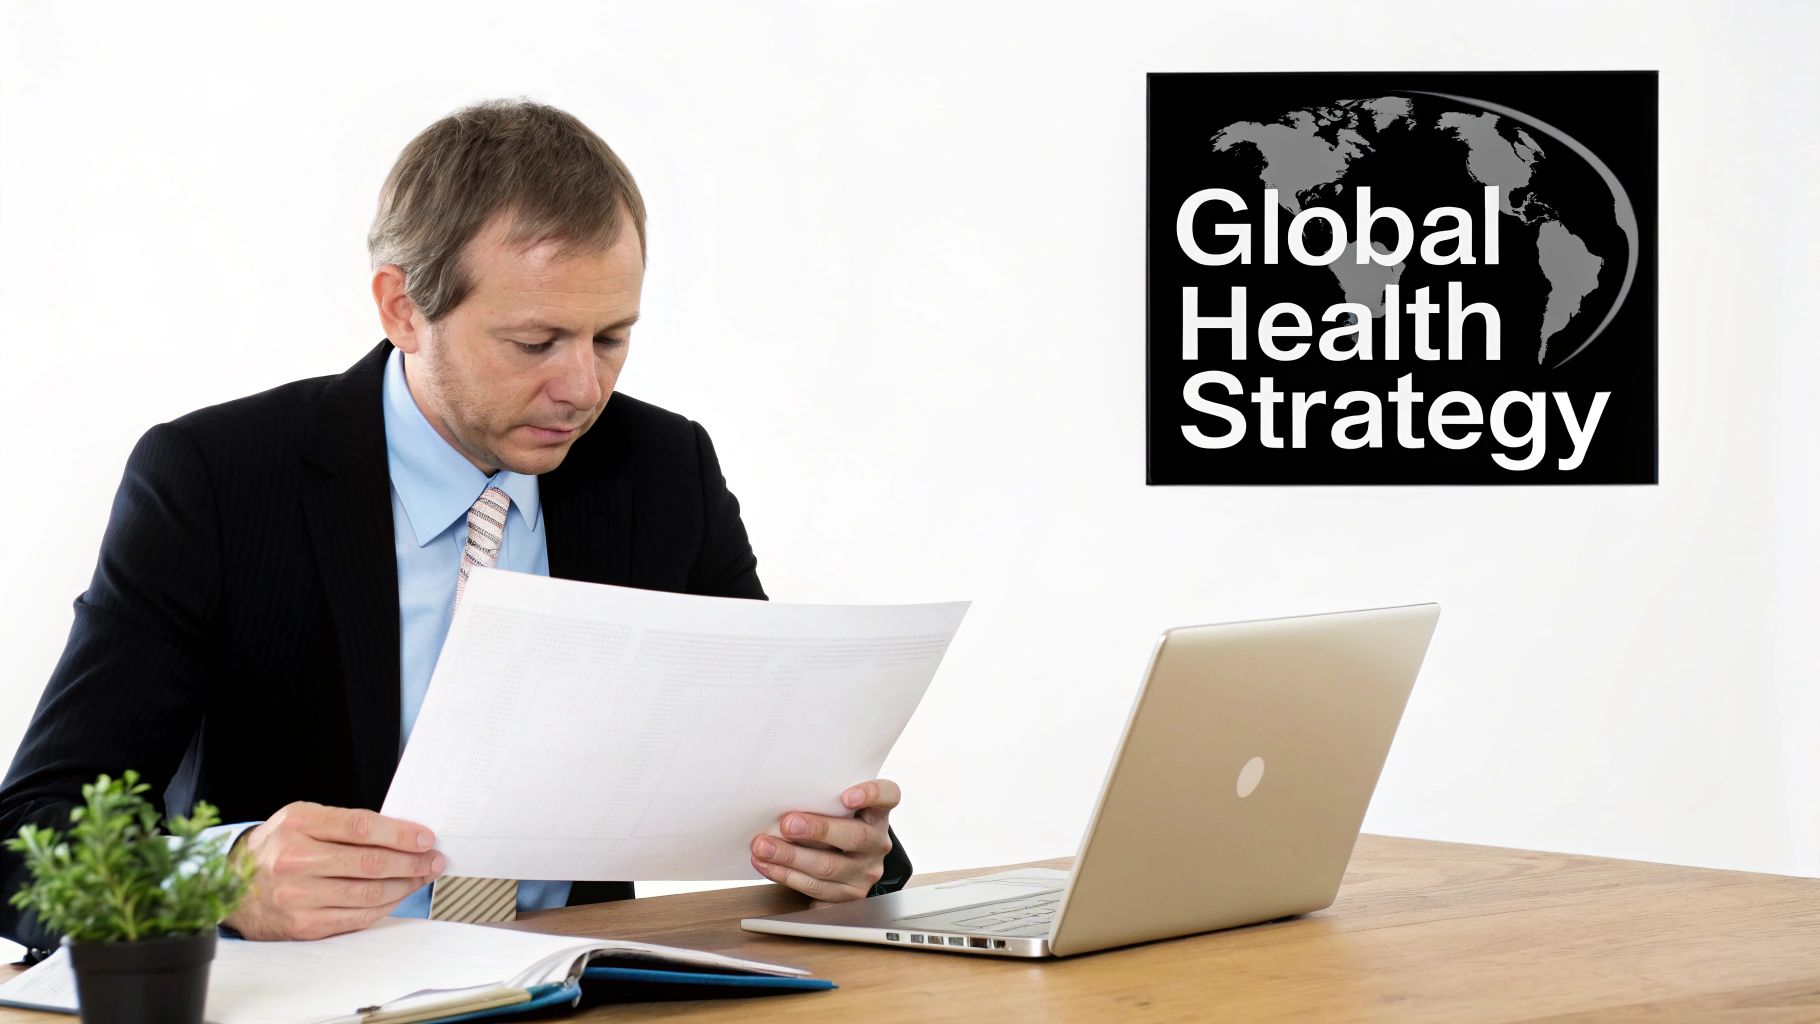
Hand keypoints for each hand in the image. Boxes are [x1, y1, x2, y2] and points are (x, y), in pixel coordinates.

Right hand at [222, 802, 444, 939]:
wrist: (234, 885)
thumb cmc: (279, 847)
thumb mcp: (302, 819)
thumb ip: (345, 824)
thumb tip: (402, 834)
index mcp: (297, 824)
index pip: (361, 827)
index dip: (400, 833)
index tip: (426, 838)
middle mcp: (294, 860)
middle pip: (369, 862)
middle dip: (411, 861)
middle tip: (434, 858)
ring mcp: (298, 896)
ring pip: (368, 893)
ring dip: (405, 884)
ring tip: (422, 875)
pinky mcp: (304, 925)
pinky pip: (358, 917)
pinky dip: (386, 905)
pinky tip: (399, 894)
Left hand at [750, 779, 898, 904]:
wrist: (845, 860)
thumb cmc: (835, 825)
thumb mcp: (836, 809)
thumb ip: (822, 800)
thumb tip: (782, 794)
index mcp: (877, 814)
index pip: (888, 796)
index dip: (871, 794)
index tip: (847, 796)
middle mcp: (877, 844)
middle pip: (855, 837)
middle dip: (817, 830)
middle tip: (787, 825)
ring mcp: (865, 873)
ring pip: (829, 868)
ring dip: (791, 858)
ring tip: (763, 848)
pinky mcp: (848, 897)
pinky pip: (817, 891)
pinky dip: (787, 878)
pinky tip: (769, 867)